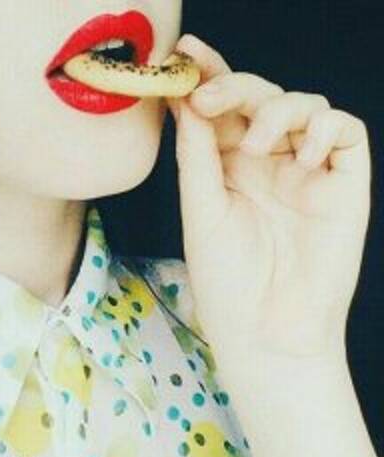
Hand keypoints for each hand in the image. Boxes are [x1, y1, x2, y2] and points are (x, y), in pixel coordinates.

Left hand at [164, 34, 371, 357]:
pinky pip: (344, 132)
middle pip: (260, 98)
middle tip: (212, 94)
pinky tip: (300, 156)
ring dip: (280, 109)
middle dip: (237, 86)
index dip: (208, 75)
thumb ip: (197, 152)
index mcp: (227, 165)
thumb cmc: (226, 278)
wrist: (266, 332)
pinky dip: (324, 129)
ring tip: (259, 146)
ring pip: (305, 105)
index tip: (186, 51)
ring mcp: (306, 170)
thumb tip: (184, 97)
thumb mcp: (202, 208)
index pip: (221, 109)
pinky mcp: (343, 183)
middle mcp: (267, 161)